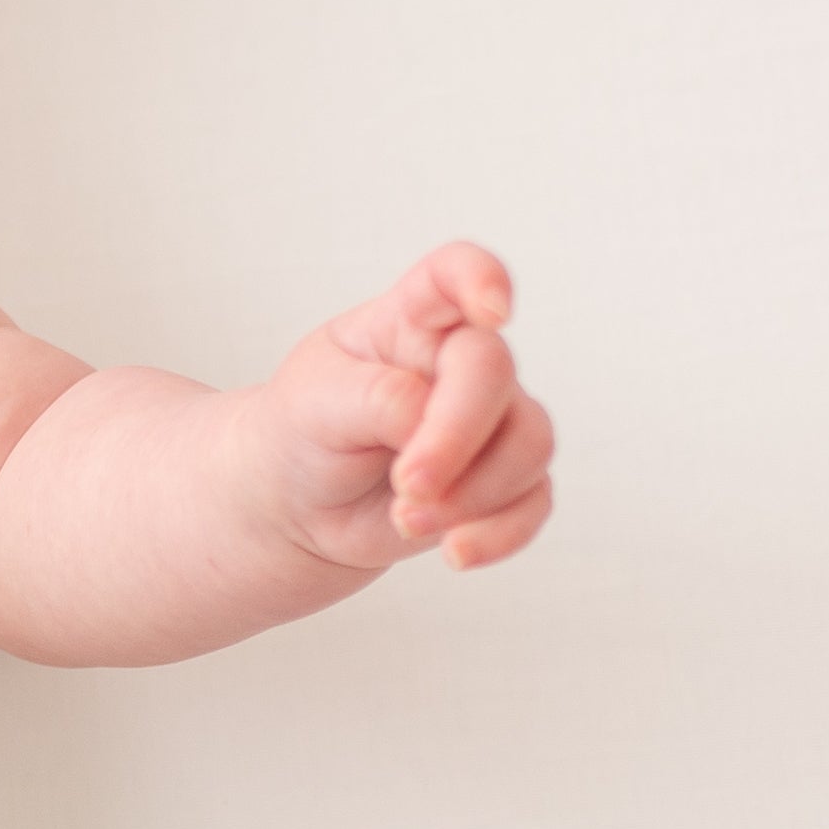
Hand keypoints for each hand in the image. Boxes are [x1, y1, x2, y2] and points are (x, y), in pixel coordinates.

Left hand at [255, 243, 554, 577]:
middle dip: (455, 437)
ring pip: (530, 442)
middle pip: (495, 374)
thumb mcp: (313, 406)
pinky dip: (502, 533)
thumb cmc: (302, 434)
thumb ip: (377, 398)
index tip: (494, 311)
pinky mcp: (501, 480)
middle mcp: (460, 360)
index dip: (482, 280)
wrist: (294, 505)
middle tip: (407, 486)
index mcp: (409, 319)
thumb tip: (432, 417)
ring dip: (476, 493)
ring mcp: (489, 419)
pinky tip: (455, 553)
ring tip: (407, 520)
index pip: (454, 275)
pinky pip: (534, 500)